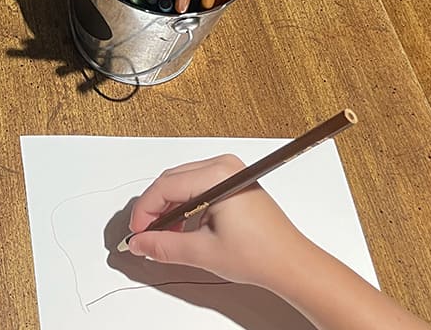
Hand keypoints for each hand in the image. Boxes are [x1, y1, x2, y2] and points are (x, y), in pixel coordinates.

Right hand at [125, 154, 313, 289]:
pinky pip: (196, 185)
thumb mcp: (204, 252)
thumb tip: (141, 243)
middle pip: (171, 181)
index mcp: (218, 176)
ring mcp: (229, 172)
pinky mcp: (232, 181)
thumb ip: (165, 246)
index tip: (138, 232)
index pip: (165, 187)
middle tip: (146, 235)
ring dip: (169, 208)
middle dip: (154, 209)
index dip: (145, 212)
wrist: (292, 264)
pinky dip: (184, 205)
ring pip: (181, 183)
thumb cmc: (262, 254)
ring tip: (165, 235)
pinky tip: (183, 227)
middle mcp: (224, 166)